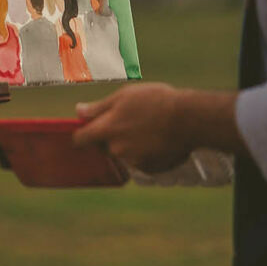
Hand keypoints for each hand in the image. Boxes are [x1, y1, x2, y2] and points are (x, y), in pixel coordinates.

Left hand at [73, 82, 191, 173]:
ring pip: (125, 153)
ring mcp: (133, 162)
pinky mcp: (149, 170)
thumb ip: (99, 107)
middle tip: (131, 119)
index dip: (82, 134)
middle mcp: (117, 149)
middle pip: (105, 146)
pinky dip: (146, 152)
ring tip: (149, 126)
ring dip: (131, 143)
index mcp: (108, 129)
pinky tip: (159, 138)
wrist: (188, 119)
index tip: (86, 130)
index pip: (81, 139)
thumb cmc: (155, 101)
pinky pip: (141, 161)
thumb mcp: (125, 96)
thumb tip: (78, 111)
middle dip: (113, 135)